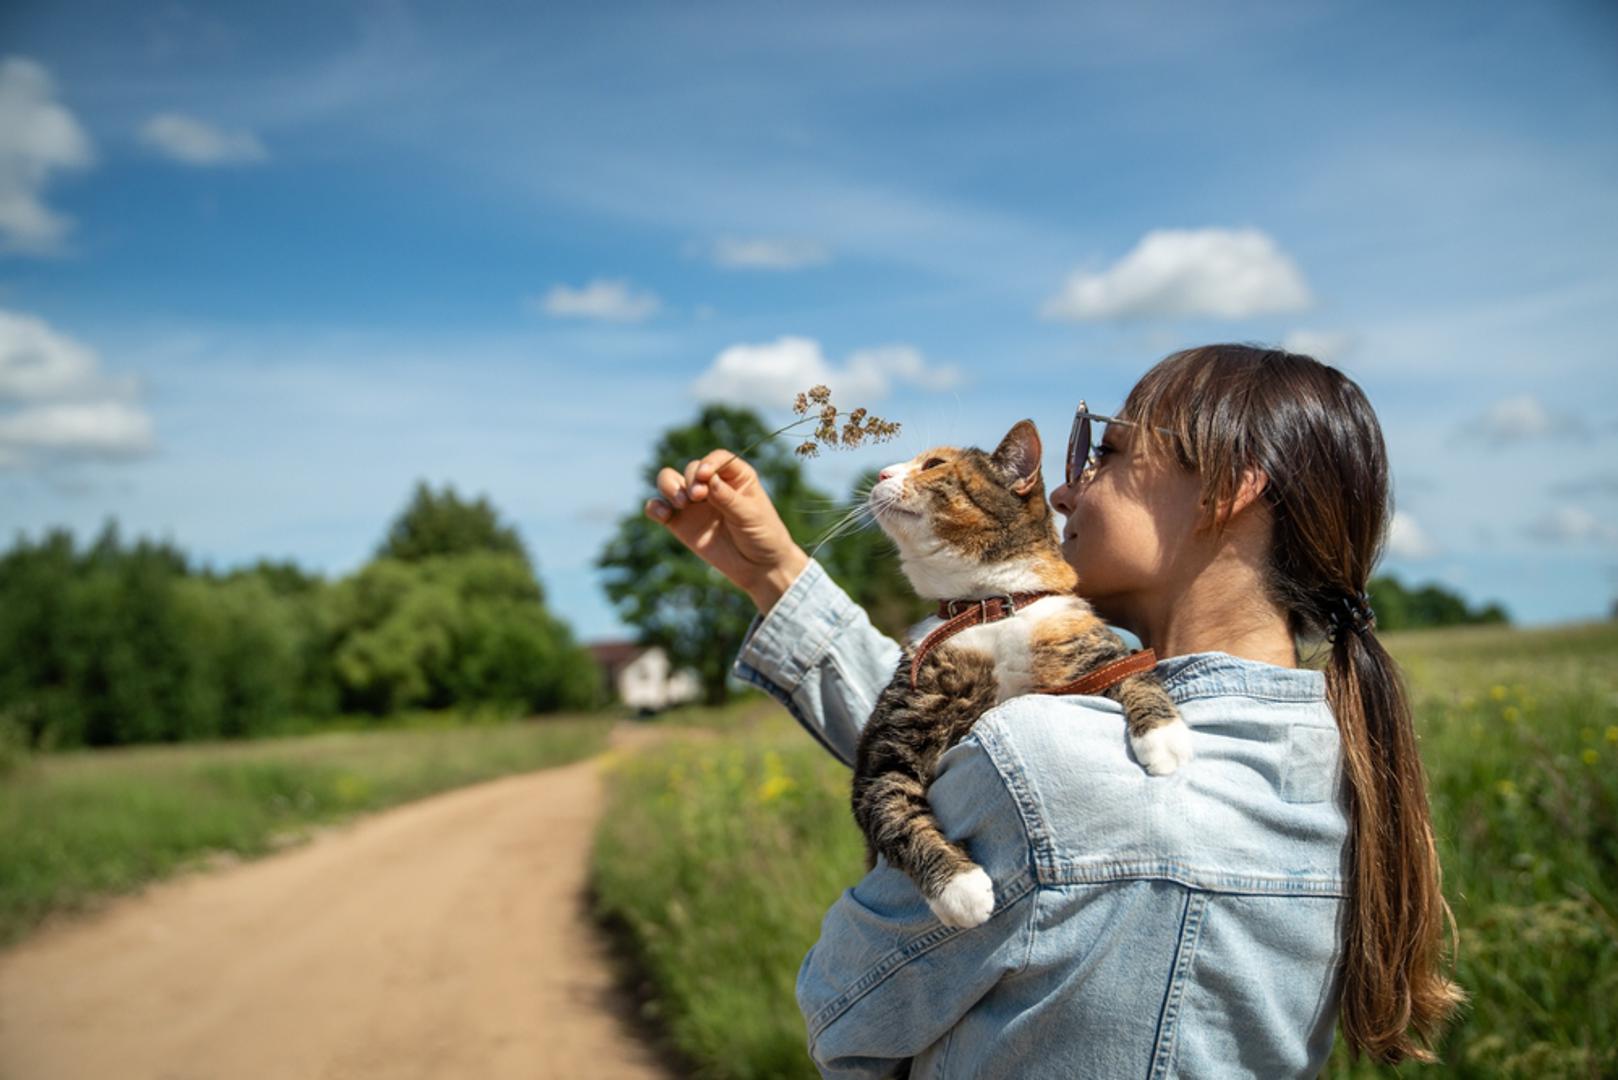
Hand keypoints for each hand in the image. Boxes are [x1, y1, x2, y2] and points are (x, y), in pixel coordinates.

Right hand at [645, 449, 809, 612]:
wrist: (758, 568)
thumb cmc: (763, 536)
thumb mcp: (750, 516)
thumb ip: (728, 498)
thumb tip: (708, 480)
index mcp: (736, 477)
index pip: (718, 459)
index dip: (709, 463)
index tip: (705, 475)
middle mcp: (712, 485)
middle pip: (691, 468)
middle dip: (690, 479)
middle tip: (697, 497)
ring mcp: (694, 503)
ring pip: (669, 481)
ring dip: (669, 486)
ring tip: (680, 504)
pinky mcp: (679, 522)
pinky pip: (658, 507)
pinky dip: (655, 507)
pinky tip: (664, 516)